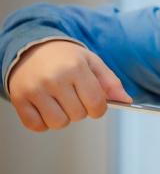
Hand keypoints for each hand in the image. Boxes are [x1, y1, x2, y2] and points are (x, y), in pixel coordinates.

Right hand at [8, 40, 131, 130]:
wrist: (31, 47)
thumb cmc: (64, 57)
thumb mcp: (91, 62)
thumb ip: (110, 82)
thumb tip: (126, 101)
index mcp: (75, 68)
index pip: (96, 104)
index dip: (99, 108)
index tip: (94, 102)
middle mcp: (54, 78)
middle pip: (79, 115)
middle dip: (80, 110)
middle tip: (73, 96)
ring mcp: (34, 89)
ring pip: (58, 123)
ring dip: (63, 117)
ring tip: (59, 101)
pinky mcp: (19, 99)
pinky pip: (37, 126)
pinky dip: (43, 122)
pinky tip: (45, 107)